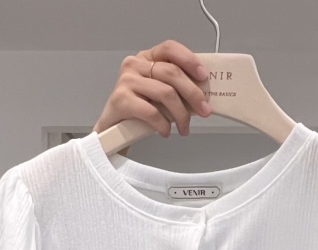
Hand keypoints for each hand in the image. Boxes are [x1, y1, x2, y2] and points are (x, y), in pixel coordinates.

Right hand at [94, 40, 212, 137]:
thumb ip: (176, 88)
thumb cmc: (138, 112)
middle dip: (193, 94)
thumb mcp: (158, 94)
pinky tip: (166, 132)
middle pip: (172, 73)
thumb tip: (203, 96)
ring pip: (166, 93)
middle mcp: (134, 65)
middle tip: (204, 111)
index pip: (170, 49)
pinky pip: (152, 112)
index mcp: (146, 59)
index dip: (189, 60)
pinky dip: (163, 125)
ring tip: (184, 128)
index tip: (204, 76)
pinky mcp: (121, 100)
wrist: (113, 130)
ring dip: (181, 115)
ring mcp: (126, 81)